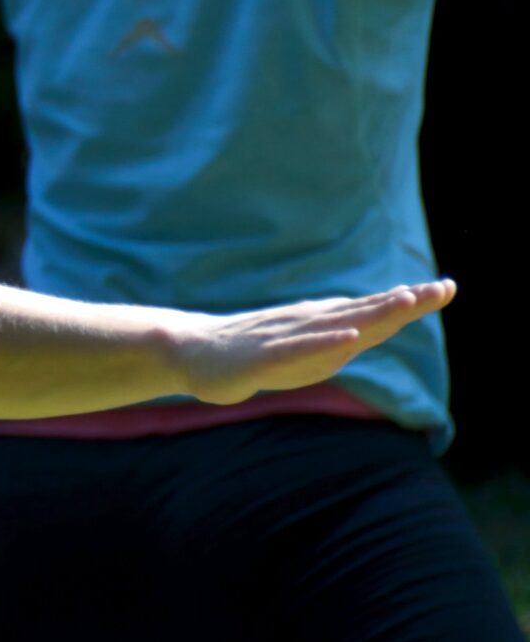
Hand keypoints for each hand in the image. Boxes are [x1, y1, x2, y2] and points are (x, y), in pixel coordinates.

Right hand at [175, 281, 455, 403]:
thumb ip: (340, 340)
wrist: (193, 353)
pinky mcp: (264, 354)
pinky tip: (349, 337)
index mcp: (324, 324)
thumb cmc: (253, 353)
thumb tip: (374, 328)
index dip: (412, 300)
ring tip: (408, 302)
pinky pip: (299, 348)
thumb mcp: (305, 349)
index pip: (376, 311)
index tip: (448, 287)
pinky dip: (326, 342)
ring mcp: (288, 335)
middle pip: (366, 311)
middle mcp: (311, 322)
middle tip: (444, 288)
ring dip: (375, 313)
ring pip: (338, 323)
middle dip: (407, 302)